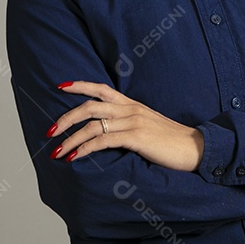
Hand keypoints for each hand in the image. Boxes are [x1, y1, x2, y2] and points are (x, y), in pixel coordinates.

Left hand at [47, 81, 204, 171]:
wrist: (195, 148)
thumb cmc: (171, 142)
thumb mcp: (148, 126)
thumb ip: (129, 124)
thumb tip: (107, 133)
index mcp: (132, 105)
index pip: (101, 89)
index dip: (80, 86)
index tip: (60, 86)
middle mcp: (131, 109)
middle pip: (90, 106)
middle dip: (66, 118)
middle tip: (49, 131)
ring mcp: (134, 122)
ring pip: (92, 125)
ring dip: (70, 139)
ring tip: (56, 151)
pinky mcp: (136, 138)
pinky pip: (103, 140)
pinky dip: (85, 149)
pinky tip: (74, 158)